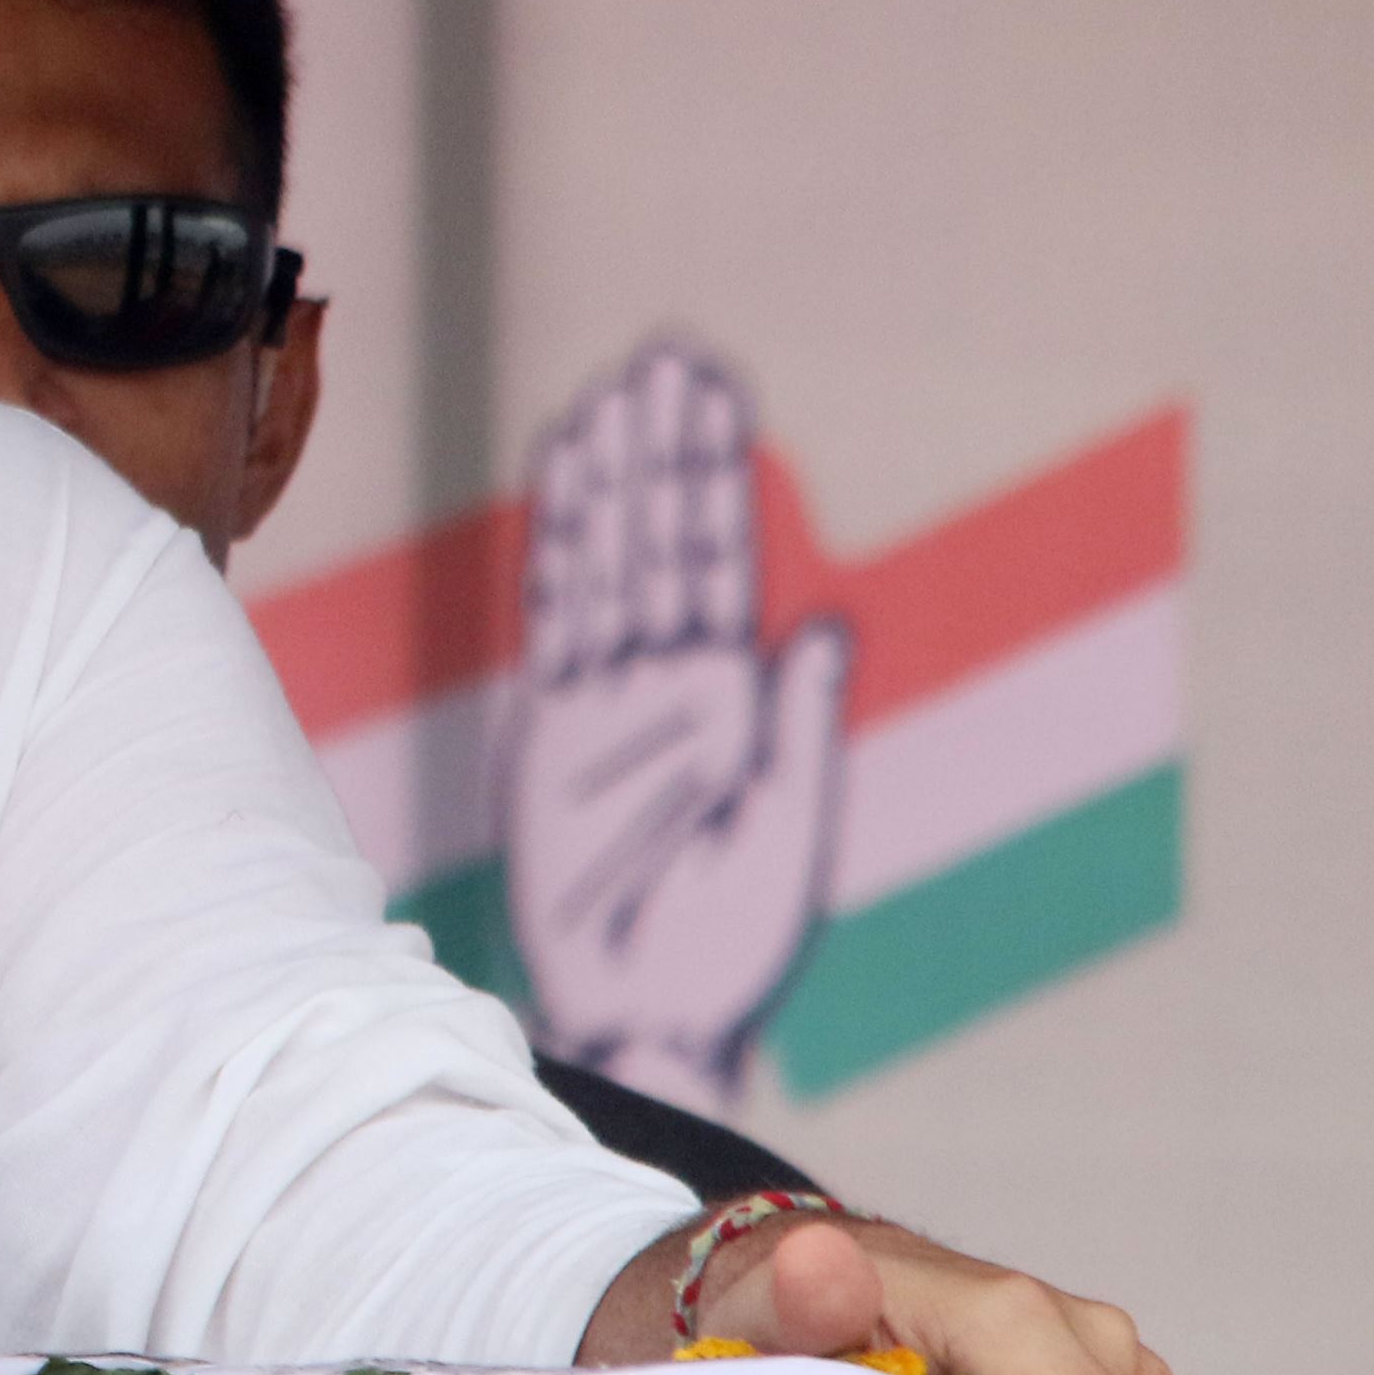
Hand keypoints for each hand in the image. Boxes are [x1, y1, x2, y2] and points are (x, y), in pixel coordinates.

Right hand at [503, 341, 846, 1108]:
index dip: (714, 477)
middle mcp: (663, 684)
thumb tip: (826, 627)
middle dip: (665, 453)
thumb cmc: (727, 944)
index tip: (710, 396)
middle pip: (664, 543)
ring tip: (620, 396)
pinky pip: (552, 617)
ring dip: (616, 478)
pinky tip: (564, 477)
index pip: (720, 562)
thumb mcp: (791, 835)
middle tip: (669, 363)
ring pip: (611, 564)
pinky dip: (560, 543)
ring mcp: (601, 701)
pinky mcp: (547, 730)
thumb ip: (800, 729)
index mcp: (731, 700)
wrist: (645, 1010)